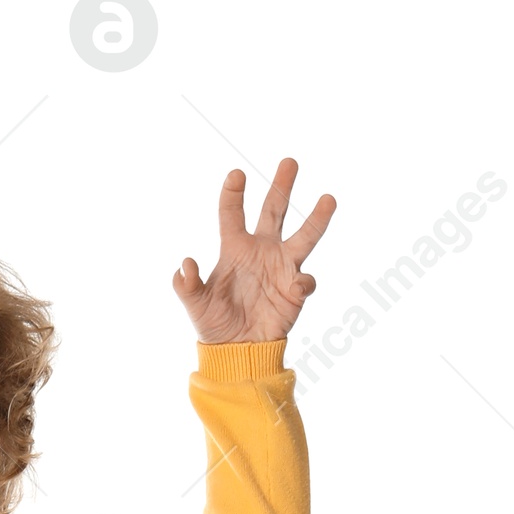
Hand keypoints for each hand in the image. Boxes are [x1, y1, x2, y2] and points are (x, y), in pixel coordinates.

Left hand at [173, 159, 335, 343]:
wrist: (237, 352)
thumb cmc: (215, 325)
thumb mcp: (196, 306)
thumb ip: (187, 286)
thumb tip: (184, 265)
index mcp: (235, 249)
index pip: (233, 214)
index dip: (233, 194)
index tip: (236, 175)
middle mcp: (262, 250)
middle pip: (275, 211)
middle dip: (282, 186)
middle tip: (289, 161)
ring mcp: (282, 267)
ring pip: (304, 236)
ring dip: (317, 218)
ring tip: (329, 199)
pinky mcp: (295, 289)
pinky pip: (305, 280)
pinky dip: (303, 283)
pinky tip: (296, 289)